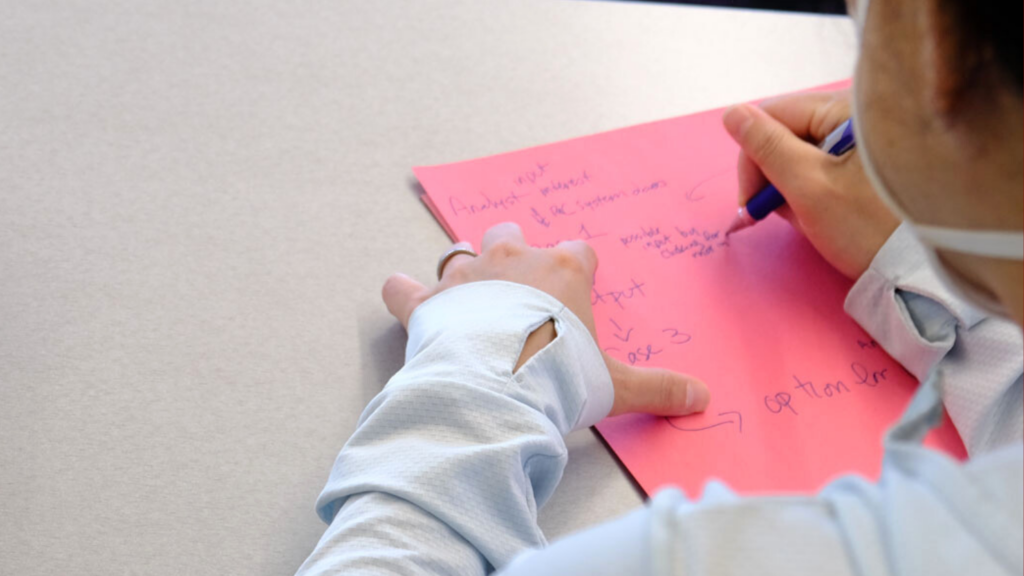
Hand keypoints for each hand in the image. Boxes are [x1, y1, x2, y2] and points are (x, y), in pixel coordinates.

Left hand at [381, 222, 710, 416]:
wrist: (497, 385)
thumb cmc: (559, 374)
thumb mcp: (615, 384)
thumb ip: (658, 386)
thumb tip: (703, 396)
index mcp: (562, 271)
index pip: (576, 252)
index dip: (577, 269)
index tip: (577, 287)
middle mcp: (512, 259)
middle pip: (512, 234)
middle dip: (515, 252)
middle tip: (518, 287)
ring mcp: (465, 277)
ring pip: (460, 252)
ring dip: (464, 270)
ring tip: (467, 293)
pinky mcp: (425, 303)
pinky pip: (403, 286)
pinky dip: (402, 293)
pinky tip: (403, 297)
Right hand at [722, 90, 899, 279]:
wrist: (920, 268)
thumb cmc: (867, 226)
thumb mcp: (810, 187)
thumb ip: (767, 148)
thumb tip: (733, 113)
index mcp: (844, 110)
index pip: (773, 116)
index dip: (752, 158)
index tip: (751, 202)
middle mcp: (855, 116)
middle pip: (787, 134)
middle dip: (772, 176)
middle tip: (774, 215)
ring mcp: (863, 142)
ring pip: (801, 155)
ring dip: (791, 189)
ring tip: (808, 219)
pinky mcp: (868, 167)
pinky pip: (823, 170)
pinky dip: (812, 194)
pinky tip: (823, 216)